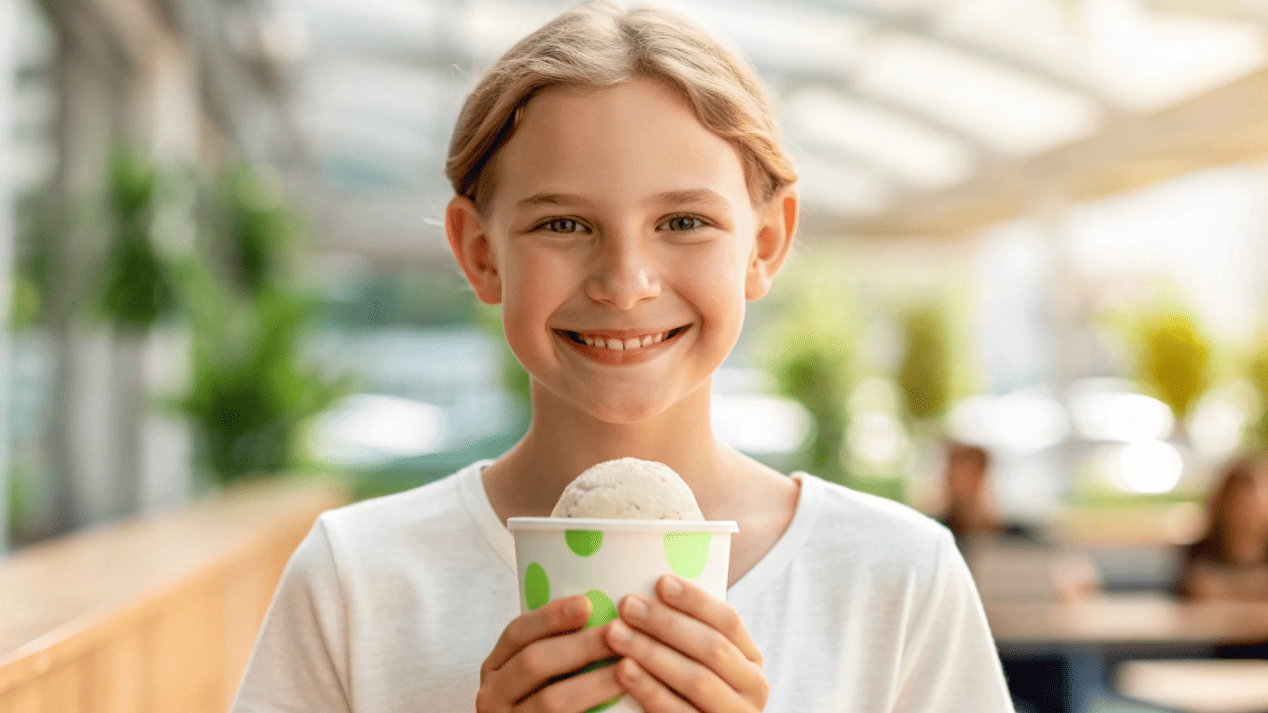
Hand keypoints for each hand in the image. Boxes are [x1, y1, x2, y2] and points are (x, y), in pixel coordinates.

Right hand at [477, 595, 623, 712]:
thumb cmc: (545, 703)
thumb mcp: (538, 675)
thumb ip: (557, 650)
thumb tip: (601, 607)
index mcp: (495, 670)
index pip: (516, 633)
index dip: (550, 616)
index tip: (587, 604)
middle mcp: (492, 697)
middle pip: (534, 662)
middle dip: (580, 645)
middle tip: (619, 633)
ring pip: (552, 700)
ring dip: (594, 681)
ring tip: (627, 668)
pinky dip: (593, 712)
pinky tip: (620, 703)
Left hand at [603, 574, 767, 711]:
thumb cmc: (686, 690)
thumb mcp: (700, 661)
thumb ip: (688, 634)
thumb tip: (653, 587)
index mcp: (751, 660)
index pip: (729, 620)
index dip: (695, 600)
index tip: (661, 582)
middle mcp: (753, 689)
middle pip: (711, 647)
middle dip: (666, 623)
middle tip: (628, 605)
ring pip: (696, 679)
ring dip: (652, 652)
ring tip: (616, 633)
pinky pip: (677, 712)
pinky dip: (649, 689)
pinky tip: (624, 670)